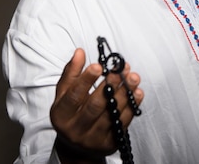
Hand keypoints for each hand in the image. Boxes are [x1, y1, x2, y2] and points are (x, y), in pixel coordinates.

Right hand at [50, 48, 143, 162]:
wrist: (77, 146)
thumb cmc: (71, 113)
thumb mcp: (65, 94)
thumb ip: (71, 72)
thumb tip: (80, 52)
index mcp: (61, 114)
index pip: (74, 96)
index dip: (86, 79)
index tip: (99, 65)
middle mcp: (75, 129)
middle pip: (95, 105)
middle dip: (110, 85)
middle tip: (121, 69)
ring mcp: (92, 139)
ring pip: (111, 114)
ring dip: (125, 94)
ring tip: (133, 77)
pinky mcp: (109, 144)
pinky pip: (122, 123)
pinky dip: (131, 107)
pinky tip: (137, 93)